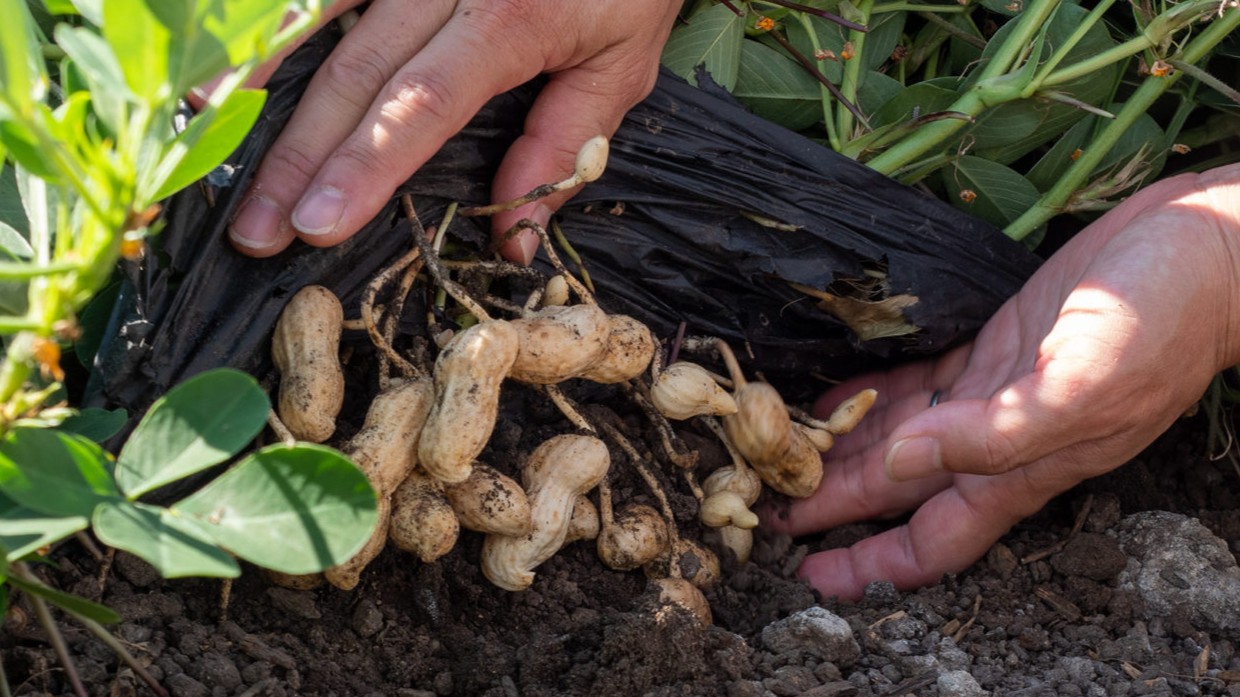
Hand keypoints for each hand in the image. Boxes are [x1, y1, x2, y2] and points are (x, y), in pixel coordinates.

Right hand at [222, 0, 679, 262]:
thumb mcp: (621, 64)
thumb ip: (563, 149)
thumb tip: (512, 239)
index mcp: (510, 17)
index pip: (422, 101)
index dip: (365, 164)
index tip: (319, 226)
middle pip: (354, 70)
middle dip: (299, 156)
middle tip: (254, 230)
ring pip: (314, 13)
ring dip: (255, 79)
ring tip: (203, 139)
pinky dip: (270, 23)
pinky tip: (228, 67)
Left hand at [765, 164, 1239, 600]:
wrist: (1204, 248)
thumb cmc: (1160, 320)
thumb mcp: (1080, 386)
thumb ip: (993, 433)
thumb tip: (898, 463)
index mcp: (1019, 468)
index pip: (934, 541)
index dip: (871, 565)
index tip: (807, 570)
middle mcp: (997, 439)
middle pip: (897, 490)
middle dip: (832, 502)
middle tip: (763, 504)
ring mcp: (992, 390)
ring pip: (899, 435)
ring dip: (842, 447)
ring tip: (778, 451)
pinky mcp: (992, 344)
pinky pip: (917, 381)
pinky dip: (872, 392)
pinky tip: (830, 394)